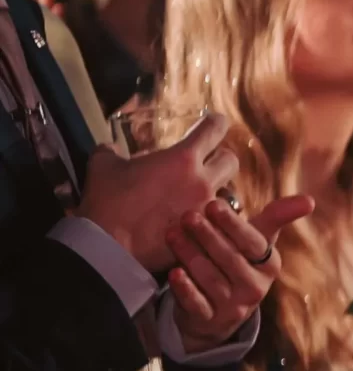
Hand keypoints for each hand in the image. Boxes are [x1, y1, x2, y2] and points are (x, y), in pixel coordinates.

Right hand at [74, 111, 236, 272]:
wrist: (110, 248)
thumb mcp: (103, 166)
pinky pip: (216, 221)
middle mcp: (203, 181)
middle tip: (203, 163)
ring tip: (191, 195)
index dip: (215, 123)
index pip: (214, 128)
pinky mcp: (205, 234)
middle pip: (230, 161)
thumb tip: (112, 148)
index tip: (212, 123)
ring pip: (227, 193)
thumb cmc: (108, 202)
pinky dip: (207, 217)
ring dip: (213, 190)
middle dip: (220, 158)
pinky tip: (188, 219)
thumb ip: (111, 150)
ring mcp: (206, 209)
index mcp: (183, 158)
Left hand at [167, 193, 316, 352]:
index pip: (253, 243)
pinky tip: (174, 273)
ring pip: (210, 279)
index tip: (213, 205)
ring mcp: (233, 306)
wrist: (219, 313)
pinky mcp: (210, 320)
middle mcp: (255, 287)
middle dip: (208, 236)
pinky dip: (186, 289)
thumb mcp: (257, 243)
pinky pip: (197, 304)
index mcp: (269, 265)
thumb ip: (276, 218)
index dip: (233, 225)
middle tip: (188, 216)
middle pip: (230, 259)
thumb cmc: (238, 264)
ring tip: (172, 234)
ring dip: (190, 255)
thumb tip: (310, 200)